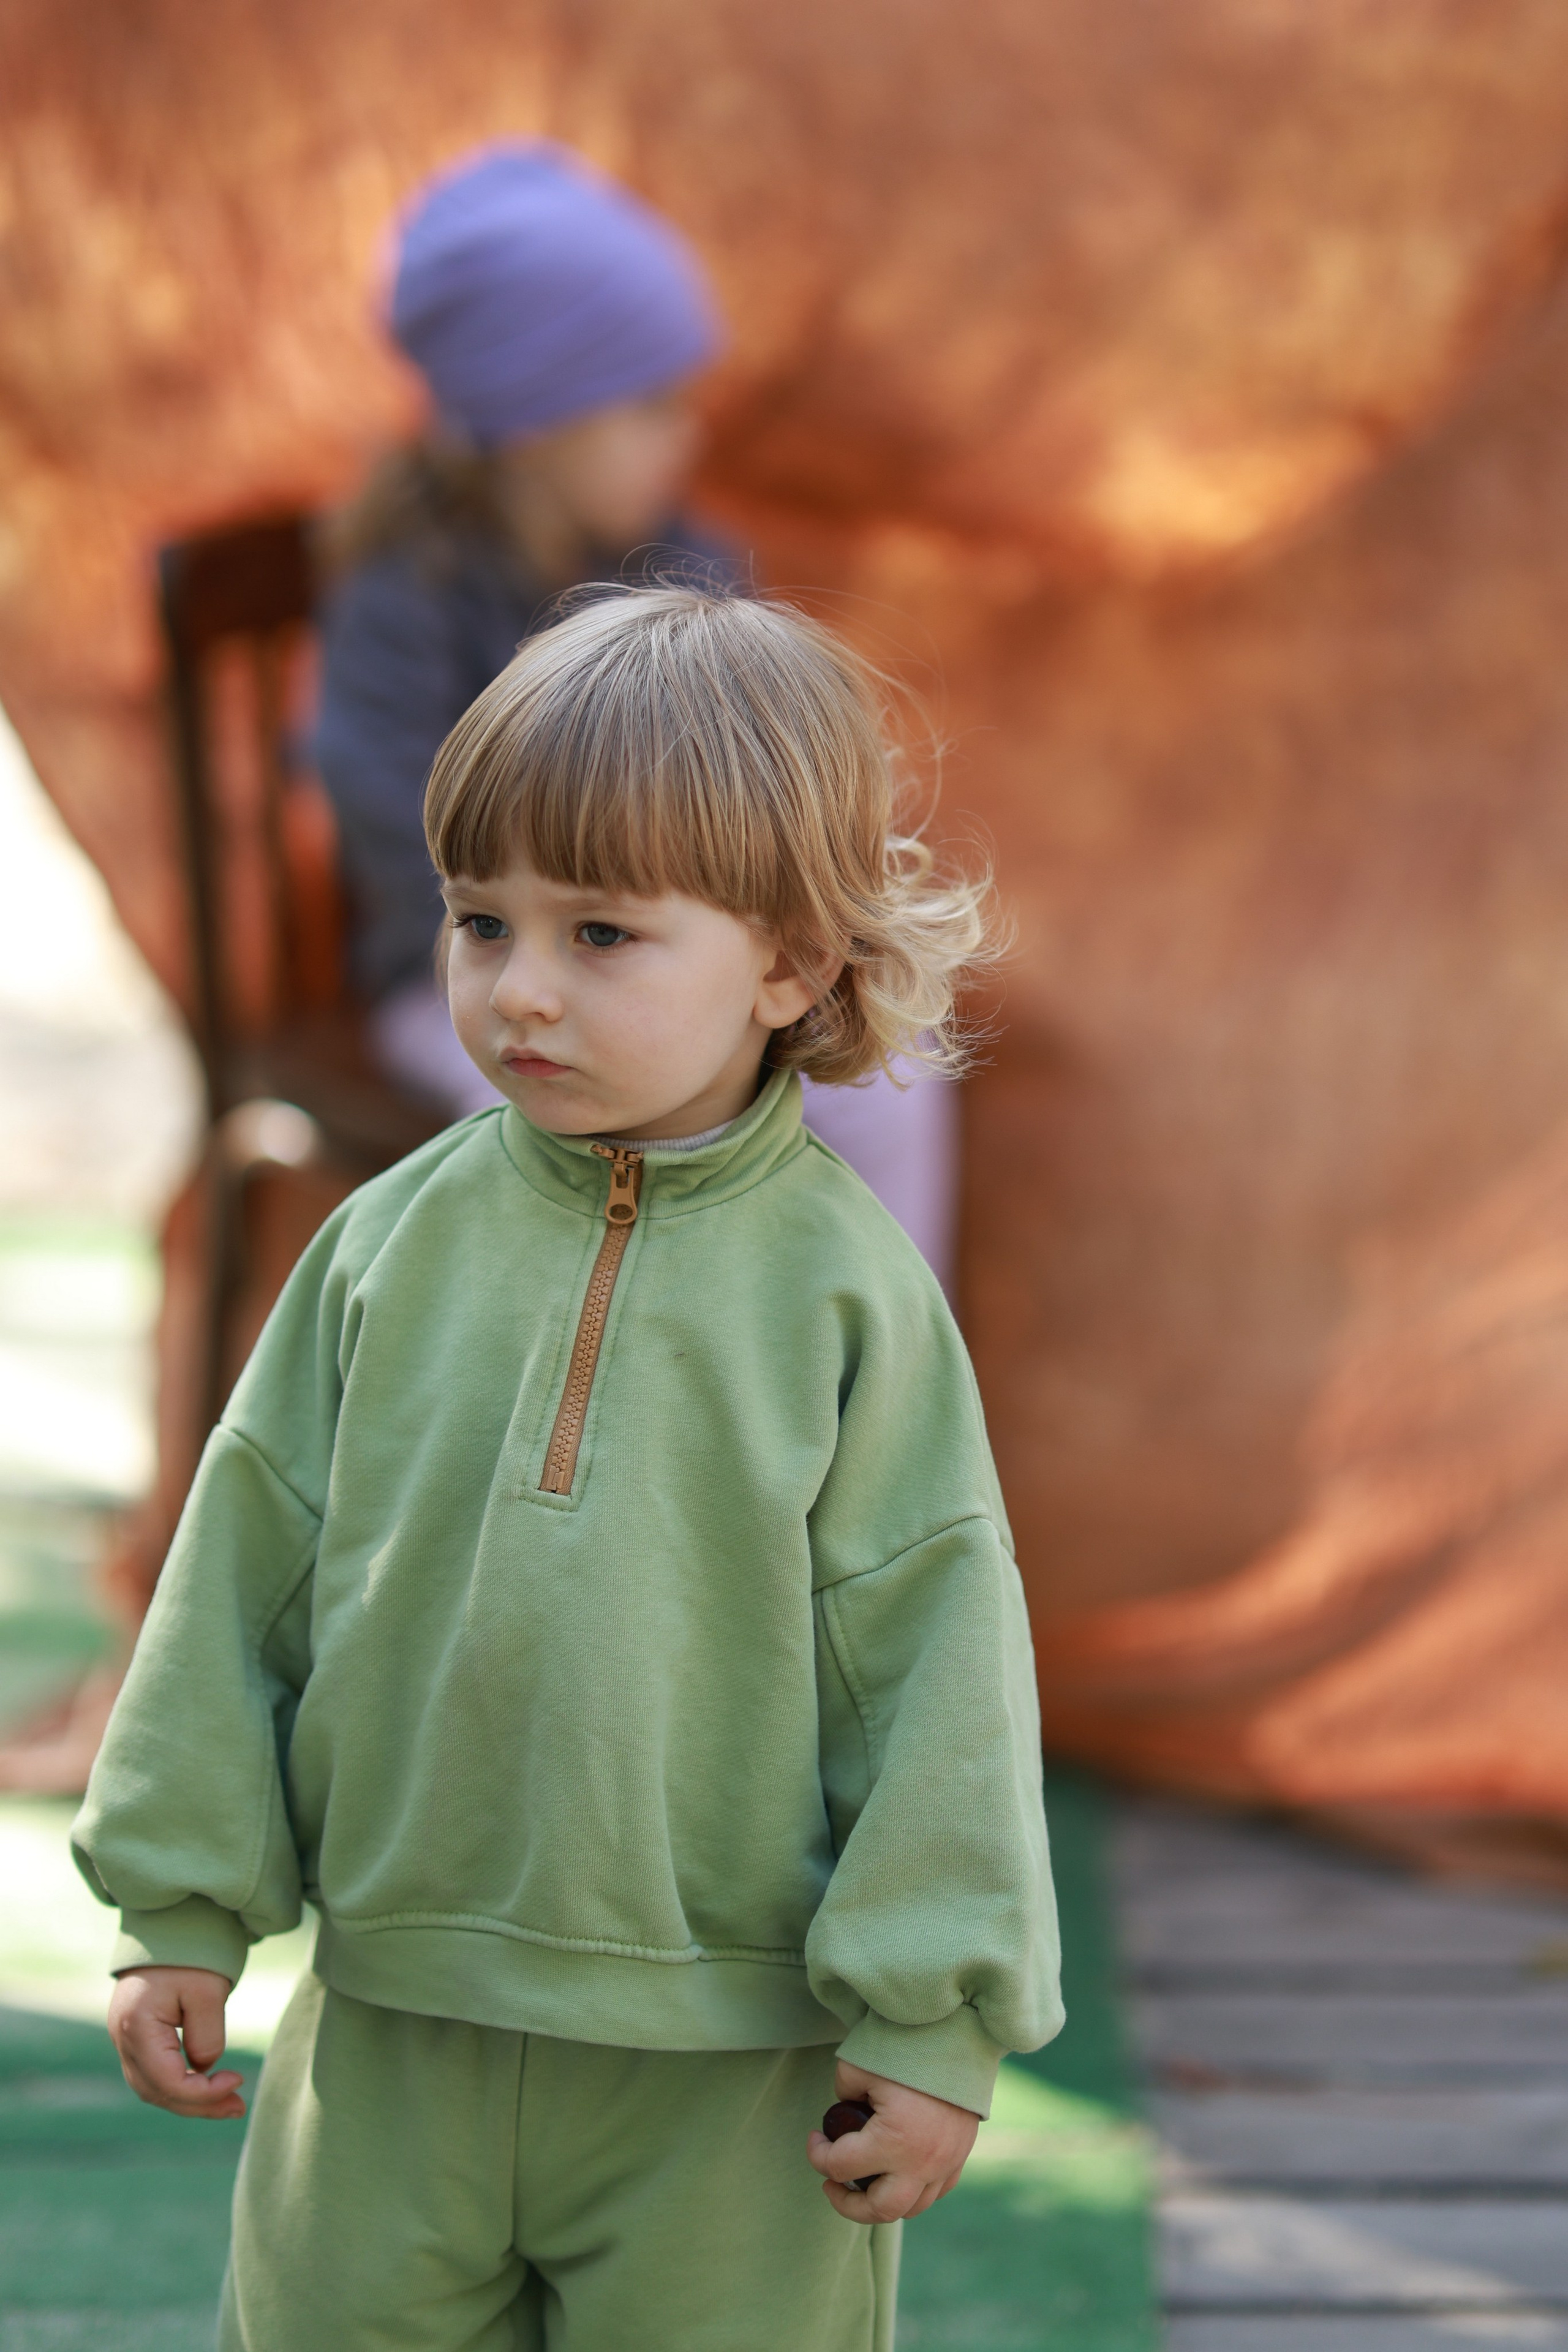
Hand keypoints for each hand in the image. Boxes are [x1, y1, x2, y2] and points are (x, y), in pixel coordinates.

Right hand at [107, 1966, 244, 2119]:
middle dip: (198, 2105)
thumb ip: (206, 2037)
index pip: (168, 2081)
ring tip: (229, 2103)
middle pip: (156, 2091)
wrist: (169, 1924)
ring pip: (152, 2087)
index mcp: (136, 2026)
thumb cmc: (190, 1953)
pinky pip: (152, 2072)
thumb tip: (204, 2068)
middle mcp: (121, 2037)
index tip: (237, 2081)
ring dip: (189, 2099)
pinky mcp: (133, 2034)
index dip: (203, 2093)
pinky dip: (179, 2084)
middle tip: (238, 2107)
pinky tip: (206, 2084)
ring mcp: (123, 2038)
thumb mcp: (209, 1991)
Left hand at [807, 2059, 979, 2221]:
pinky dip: (912, 2191)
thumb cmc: (906, 2048)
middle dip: (847, 2204)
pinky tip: (896, 2173)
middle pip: (878, 2210)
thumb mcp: (858, 2065)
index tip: (814, 2138)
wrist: (959, 2036)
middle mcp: (921, 2163)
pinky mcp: (960, 2157)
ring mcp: (945, 2164)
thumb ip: (843, 2093)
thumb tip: (843, 2113)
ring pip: (910, 2208)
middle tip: (831, 2184)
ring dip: (881, 2202)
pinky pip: (935, 2192)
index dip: (817, 2154)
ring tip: (862, 2184)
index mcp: (893, 2141)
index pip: (840, 2167)